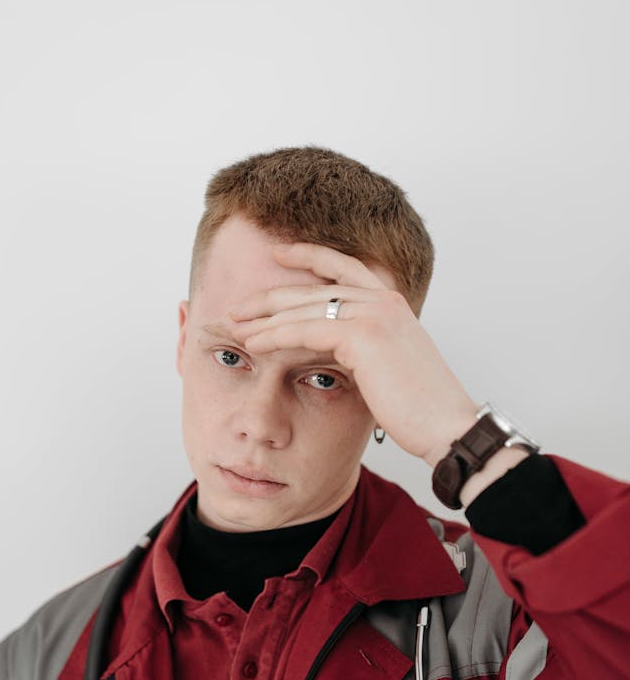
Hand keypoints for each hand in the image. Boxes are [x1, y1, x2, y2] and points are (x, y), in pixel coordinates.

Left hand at [229, 242, 479, 466]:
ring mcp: (375, 313)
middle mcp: (384, 300)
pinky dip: (275, 336)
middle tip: (239, 306)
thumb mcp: (389, 366)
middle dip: (272, 296)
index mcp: (392, 303)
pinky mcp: (363, 335)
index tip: (279, 252)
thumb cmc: (420, 408)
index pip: (344, 267)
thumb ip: (364, 349)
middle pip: (315, 287)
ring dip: (264, 318)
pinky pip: (306, 330)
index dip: (309, 255)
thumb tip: (334, 352)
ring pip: (305, 308)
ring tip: (234, 325)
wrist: (446, 426)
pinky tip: (253, 343)